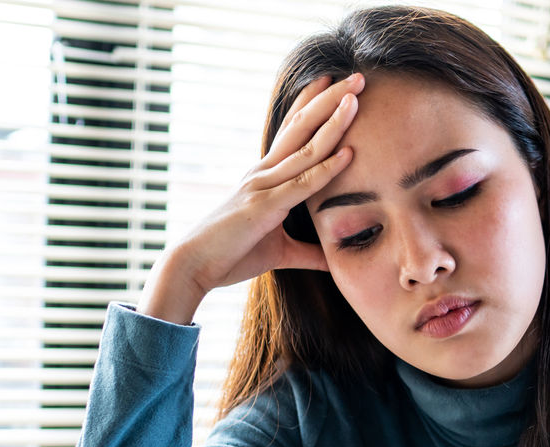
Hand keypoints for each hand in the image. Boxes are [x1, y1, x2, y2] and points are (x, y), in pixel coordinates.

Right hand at [138, 73, 364, 323]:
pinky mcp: (264, 207)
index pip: (291, 131)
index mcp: (264, 176)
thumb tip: (332, 259)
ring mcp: (263, 186)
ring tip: (355, 98)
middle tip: (357, 76)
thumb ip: (308, 253)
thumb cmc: (229, 255)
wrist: (192, 266)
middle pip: (301, 126)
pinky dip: (326, 169)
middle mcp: (263, 172)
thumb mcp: (278, 252)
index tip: (333, 82)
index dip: (312, 104)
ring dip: (333, 122)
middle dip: (330, 100)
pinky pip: (302, 184)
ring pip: (305, 148)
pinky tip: (348, 153)